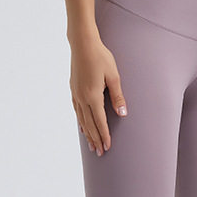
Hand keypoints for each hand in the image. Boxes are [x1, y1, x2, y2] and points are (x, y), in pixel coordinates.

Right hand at [69, 33, 127, 155]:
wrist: (82, 43)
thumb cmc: (100, 57)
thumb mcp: (114, 76)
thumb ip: (118, 96)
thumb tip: (122, 114)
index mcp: (93, 96)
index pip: (100, 122)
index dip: (104, 135)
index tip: (108, 147)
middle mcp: (82, 98)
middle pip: (89, 125)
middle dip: (96, 139)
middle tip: (100, 153)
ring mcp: (76, 94)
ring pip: (82, 120)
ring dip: (88, 134)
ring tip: (92, 146)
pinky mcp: (73, 89)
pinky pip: (77, 111)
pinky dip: (81, 122)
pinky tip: (83, 127)